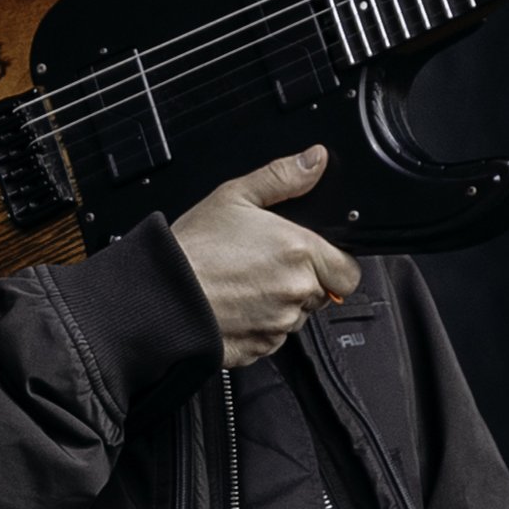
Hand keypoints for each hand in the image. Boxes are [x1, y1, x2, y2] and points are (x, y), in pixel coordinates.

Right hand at [171, 146, 360, 368]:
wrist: (160, 294)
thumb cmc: (193, 248)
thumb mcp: (235, 196)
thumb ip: (282, 177)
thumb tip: (314, 160)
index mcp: (299, 251)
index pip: (348, 271)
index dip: (332, 263)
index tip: (310, 257)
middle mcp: (296, 291)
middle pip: (322, 293)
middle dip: (302, 281)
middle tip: (266, 266)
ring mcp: (279, 324)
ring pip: (296, 317)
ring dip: (280, 304)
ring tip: (244, 285)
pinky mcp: (261, 347)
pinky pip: (273, 337)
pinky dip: (260, 325)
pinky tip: (236, 305)